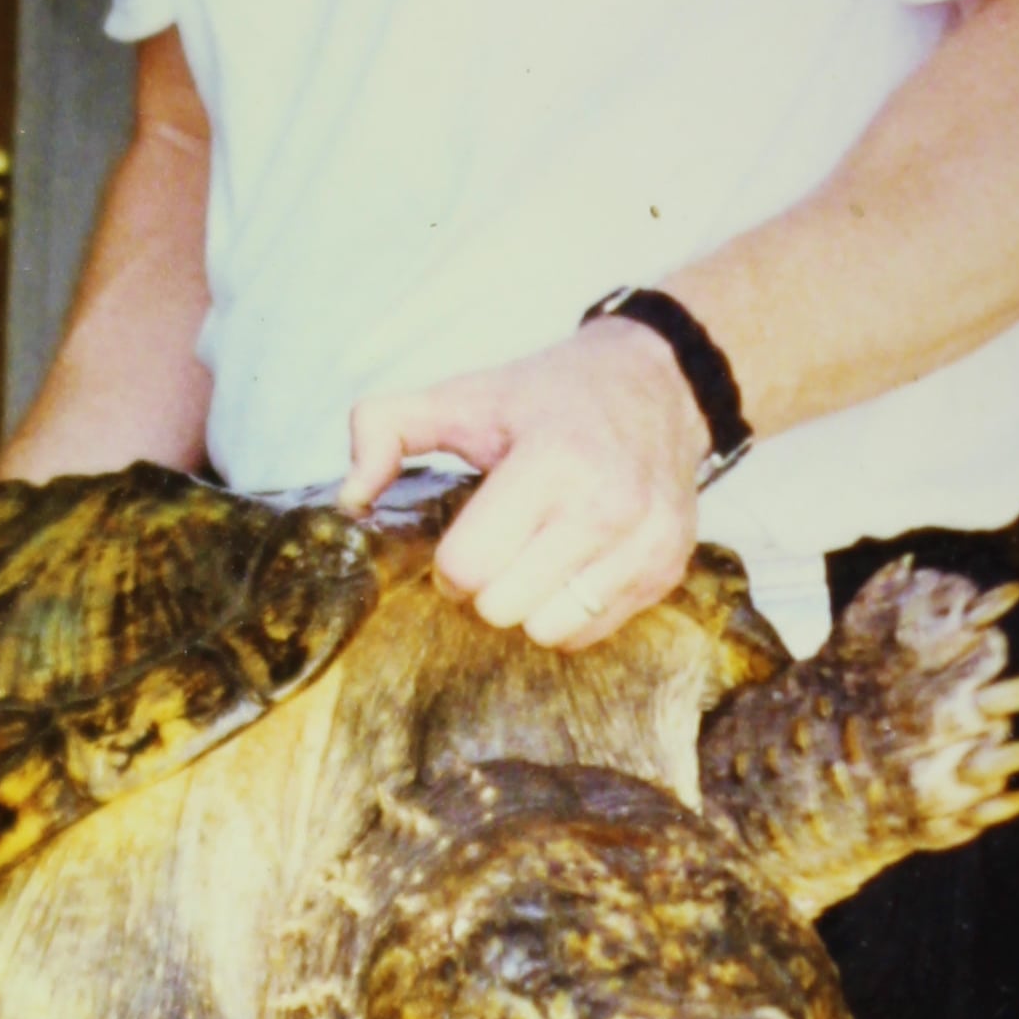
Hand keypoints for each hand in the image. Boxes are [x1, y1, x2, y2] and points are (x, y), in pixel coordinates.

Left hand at [343, 318, 709, 646]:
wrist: (660, 385)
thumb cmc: (549, 396)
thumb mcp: (461, 394)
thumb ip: (384, 428)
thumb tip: (351, 501)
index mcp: (553, 462)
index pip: (468, 566)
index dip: (449, 563)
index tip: (465, 536)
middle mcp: (608, 506)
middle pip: (502, 607)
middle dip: (485, 586)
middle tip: (499, 548)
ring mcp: (645, 543)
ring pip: (546, 630)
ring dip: (527, 604)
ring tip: (536, 558)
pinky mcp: (667, 571)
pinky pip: (589, 633)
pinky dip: (567, 613)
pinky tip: (570, 567)